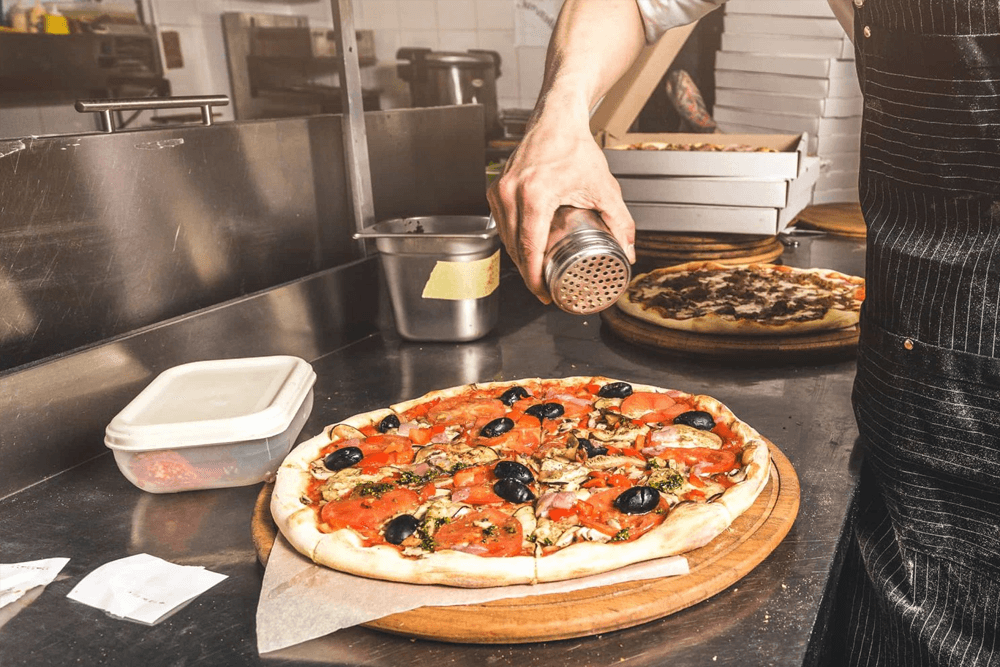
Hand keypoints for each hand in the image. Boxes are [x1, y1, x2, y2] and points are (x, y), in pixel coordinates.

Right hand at [488, 109, 635, 302]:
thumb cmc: (574, 146)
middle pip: (514, 248)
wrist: (556, 119)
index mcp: (535, 196)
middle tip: (545, 290)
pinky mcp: (496, 188)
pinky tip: (526, 250)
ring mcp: (500, 190)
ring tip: (537, 274)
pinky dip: (512, 240)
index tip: (545, 293)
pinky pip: (501, 224)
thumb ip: (620, 221)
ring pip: (505, 238)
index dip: (535, 278)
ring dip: (520, 259)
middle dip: (529, 273)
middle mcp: (512, 193)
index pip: (529, 248)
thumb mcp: (604, 187)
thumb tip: (628, 251)